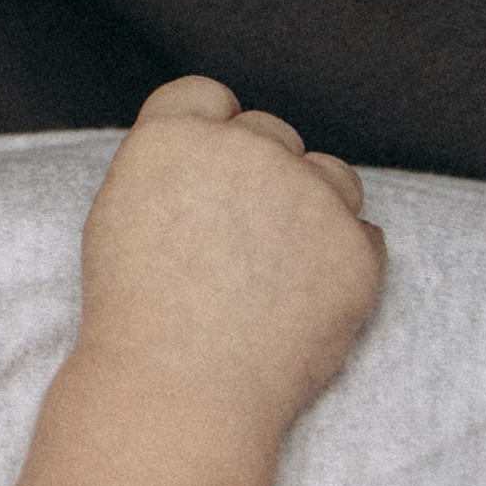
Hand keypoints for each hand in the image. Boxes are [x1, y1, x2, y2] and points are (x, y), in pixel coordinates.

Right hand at [77, 79, 382, 435]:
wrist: (181, 389)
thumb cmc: (137, 315)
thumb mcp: (120, 215)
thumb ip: (171, 169)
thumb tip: (211, 155)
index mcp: (176, 136)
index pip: (207, 96)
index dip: (210, 132)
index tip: (209, 178)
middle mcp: (247, 148)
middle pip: (272, 134)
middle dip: (263, 175)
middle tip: (239, 243)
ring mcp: (309, 195)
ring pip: (331, 176)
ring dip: (314, 207)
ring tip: (278, 273)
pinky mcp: (357, 248)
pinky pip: (365, 236)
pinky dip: (343, 262)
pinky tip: (303, 302)